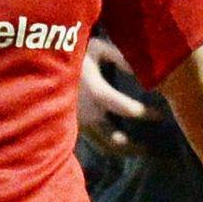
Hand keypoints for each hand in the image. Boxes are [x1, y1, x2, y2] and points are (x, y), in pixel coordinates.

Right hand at [77, 38, 155, 155]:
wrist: (41, 64)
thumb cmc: (74, 53)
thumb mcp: (99, 50)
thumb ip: (123, 59)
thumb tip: (147, 72)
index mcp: (97, 93)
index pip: (127, 109)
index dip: (147, 114)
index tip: (161, 115)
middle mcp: (88, 114)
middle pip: (115, 140)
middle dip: (135, 147)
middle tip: (151, 148)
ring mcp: (78, 123)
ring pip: (102, 146)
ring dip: (122, 151)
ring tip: (139, 151)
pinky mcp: (71, 127)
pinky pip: (92, 142)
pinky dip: (107, 146)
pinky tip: (119, 144)